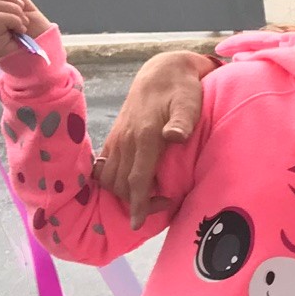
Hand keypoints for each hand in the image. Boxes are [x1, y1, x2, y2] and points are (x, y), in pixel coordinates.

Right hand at [99, 50, 212, 227]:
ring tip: (150, 196)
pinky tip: (128, 186)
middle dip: (136, 202)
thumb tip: (174, 136)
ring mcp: (118, 139)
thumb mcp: (189, 102)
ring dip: (124, 194)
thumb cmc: (182, 90)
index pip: (137, 178)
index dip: (138, 203)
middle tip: (164, 203)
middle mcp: (126, 140)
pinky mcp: (115, 138)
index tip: (137, 224)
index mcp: (145, 135)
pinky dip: (112, 182)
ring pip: (110, 178)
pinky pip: (105, 167)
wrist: (161, 72)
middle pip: (122, 184)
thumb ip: (183, 121)